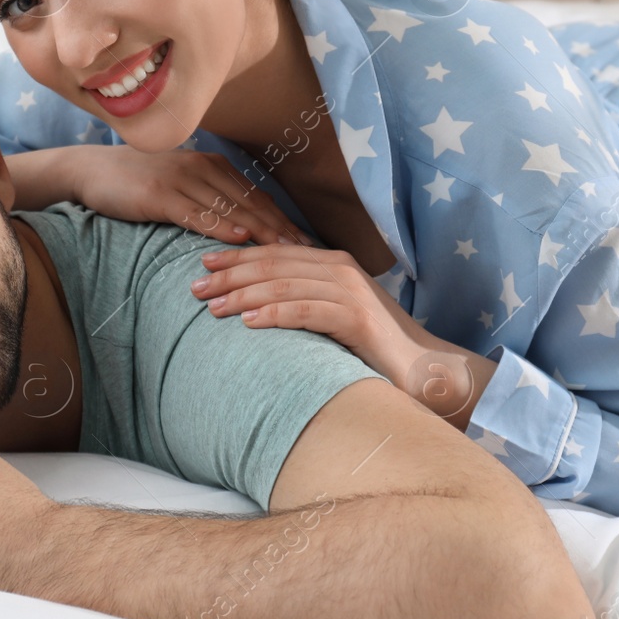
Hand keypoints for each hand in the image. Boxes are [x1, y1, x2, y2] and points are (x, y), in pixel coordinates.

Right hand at [60, 146, 309, 246]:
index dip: (284, 219)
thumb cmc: (139, 182)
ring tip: (285, 252)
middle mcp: (202, 168)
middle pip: (251, 203)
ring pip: (229, 208)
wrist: (93, 171)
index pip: (258, 196)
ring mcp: (181, 179)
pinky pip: (195, 212)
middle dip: (281, 229)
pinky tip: (237, 239)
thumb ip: (212, 197)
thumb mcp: (183, 184)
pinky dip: (218, 226)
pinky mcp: (159, 195)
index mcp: (213, 165)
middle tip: (308, 253)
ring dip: (259, 231)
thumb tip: (244, 225)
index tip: (308, 243)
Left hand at [190, 244, 438, 387]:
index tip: (204, 263)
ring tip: (212, 307)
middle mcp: (341, 269)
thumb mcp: (335, 315)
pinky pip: (306, 311)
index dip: (237, 257)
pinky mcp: (357, 318)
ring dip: (243, 296)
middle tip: (195, 287)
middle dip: (231, 274)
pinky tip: (248, 323)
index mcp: (334, 263)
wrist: (423, 366)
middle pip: (274, 264)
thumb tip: (258, 305)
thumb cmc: (374, 345)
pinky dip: (274, 315)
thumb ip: (306, 300)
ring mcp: (351, 291)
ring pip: (284, 285)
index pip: (276, 252)